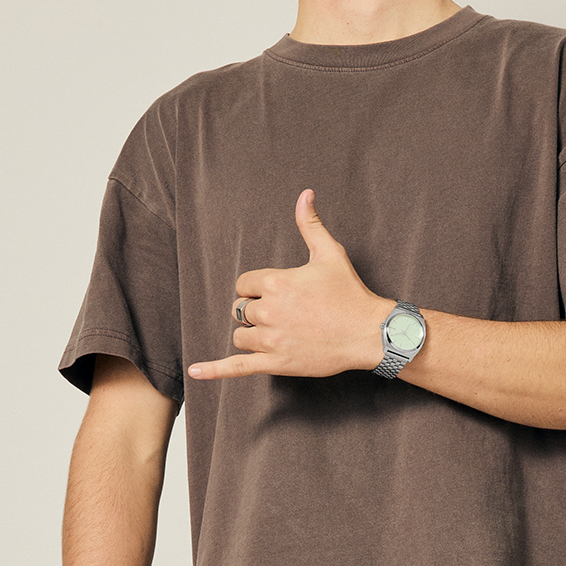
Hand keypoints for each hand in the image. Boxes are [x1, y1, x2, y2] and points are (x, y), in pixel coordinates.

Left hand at [189, 190, 389, 380]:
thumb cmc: (350, 293)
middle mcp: (270, 311)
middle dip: (254, 310)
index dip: (255, 288)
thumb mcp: (330, 253)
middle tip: (279, 313)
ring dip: (251, 333)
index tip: (274, 293)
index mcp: (277, 282)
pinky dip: (214, 370)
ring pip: (240, 335)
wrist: (369, 332)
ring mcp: (272, 340)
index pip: (244, 284)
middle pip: (241, 309)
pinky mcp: (277, 363)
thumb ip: (310, 224)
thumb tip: (305, 194)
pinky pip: (238, 367)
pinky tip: (197, 370)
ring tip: (275, 332)